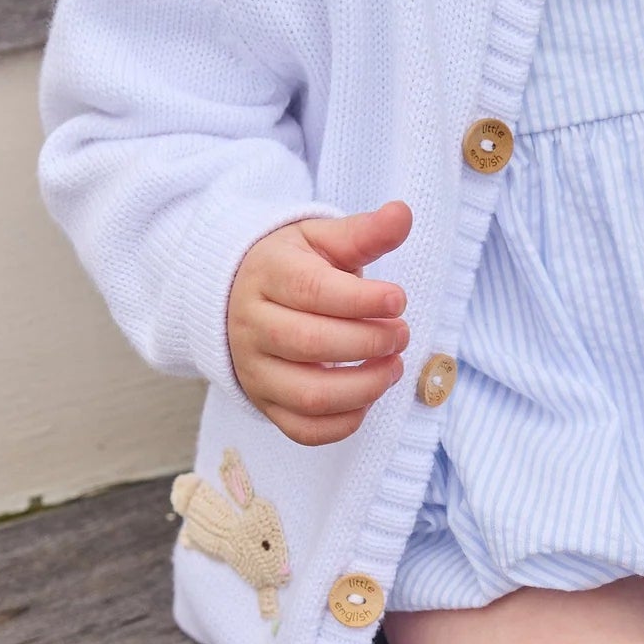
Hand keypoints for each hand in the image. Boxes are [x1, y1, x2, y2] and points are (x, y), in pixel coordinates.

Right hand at [227, 200, 412, 444]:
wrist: (239, 296)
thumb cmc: (293, 266)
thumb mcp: (323, 240)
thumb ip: (364, 232)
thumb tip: (404, 214)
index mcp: (267, 275)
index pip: (313, 292)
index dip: (363, 300)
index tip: (399, 299)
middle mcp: (252, 325)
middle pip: (310, 343)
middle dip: (368, 343)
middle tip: (401, 334)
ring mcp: (254, 370)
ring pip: (309, 394)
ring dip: (363, 387)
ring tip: (393, 367)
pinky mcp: (263, 403)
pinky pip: (302, 429)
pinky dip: (343, 424)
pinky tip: (368, 399)